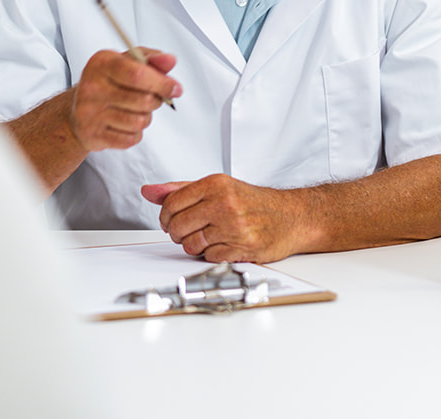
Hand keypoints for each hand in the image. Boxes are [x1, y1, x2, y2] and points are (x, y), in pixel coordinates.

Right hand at [68, 48, 179, 152]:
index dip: (162, 83)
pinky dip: (135, 133)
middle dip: (156, 101)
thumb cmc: (108, 82)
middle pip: (143, 100)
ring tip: (135, 110)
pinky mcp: (92, 135)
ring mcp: (90, 113)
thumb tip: (170, 60)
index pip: (137, 74)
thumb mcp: (127, 62)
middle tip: (151, 97)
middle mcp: (92, 87)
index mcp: (102, 63)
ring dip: (145, 118)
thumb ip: (151, 59)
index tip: (176, 88)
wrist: (78, 110)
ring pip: (139, 122)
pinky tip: (124, 124)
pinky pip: (130, 139)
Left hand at [141, 175, 310, 263]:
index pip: (171, 203)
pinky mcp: (242, 246)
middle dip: (177, 233)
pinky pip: (209, 257)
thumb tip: (149, 191)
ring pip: (190, 244)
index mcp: (215, 184)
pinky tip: (222, 245)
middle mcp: (224, 202)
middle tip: (188, 231)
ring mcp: (234, 225)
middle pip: (177, 225)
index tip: (170, 220)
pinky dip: (211, 255)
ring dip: (194, 246)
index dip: (165, 216)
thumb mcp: (218, 187)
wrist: (291, 217)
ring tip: (207, 238)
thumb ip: (180, 189)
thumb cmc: (254, 202)